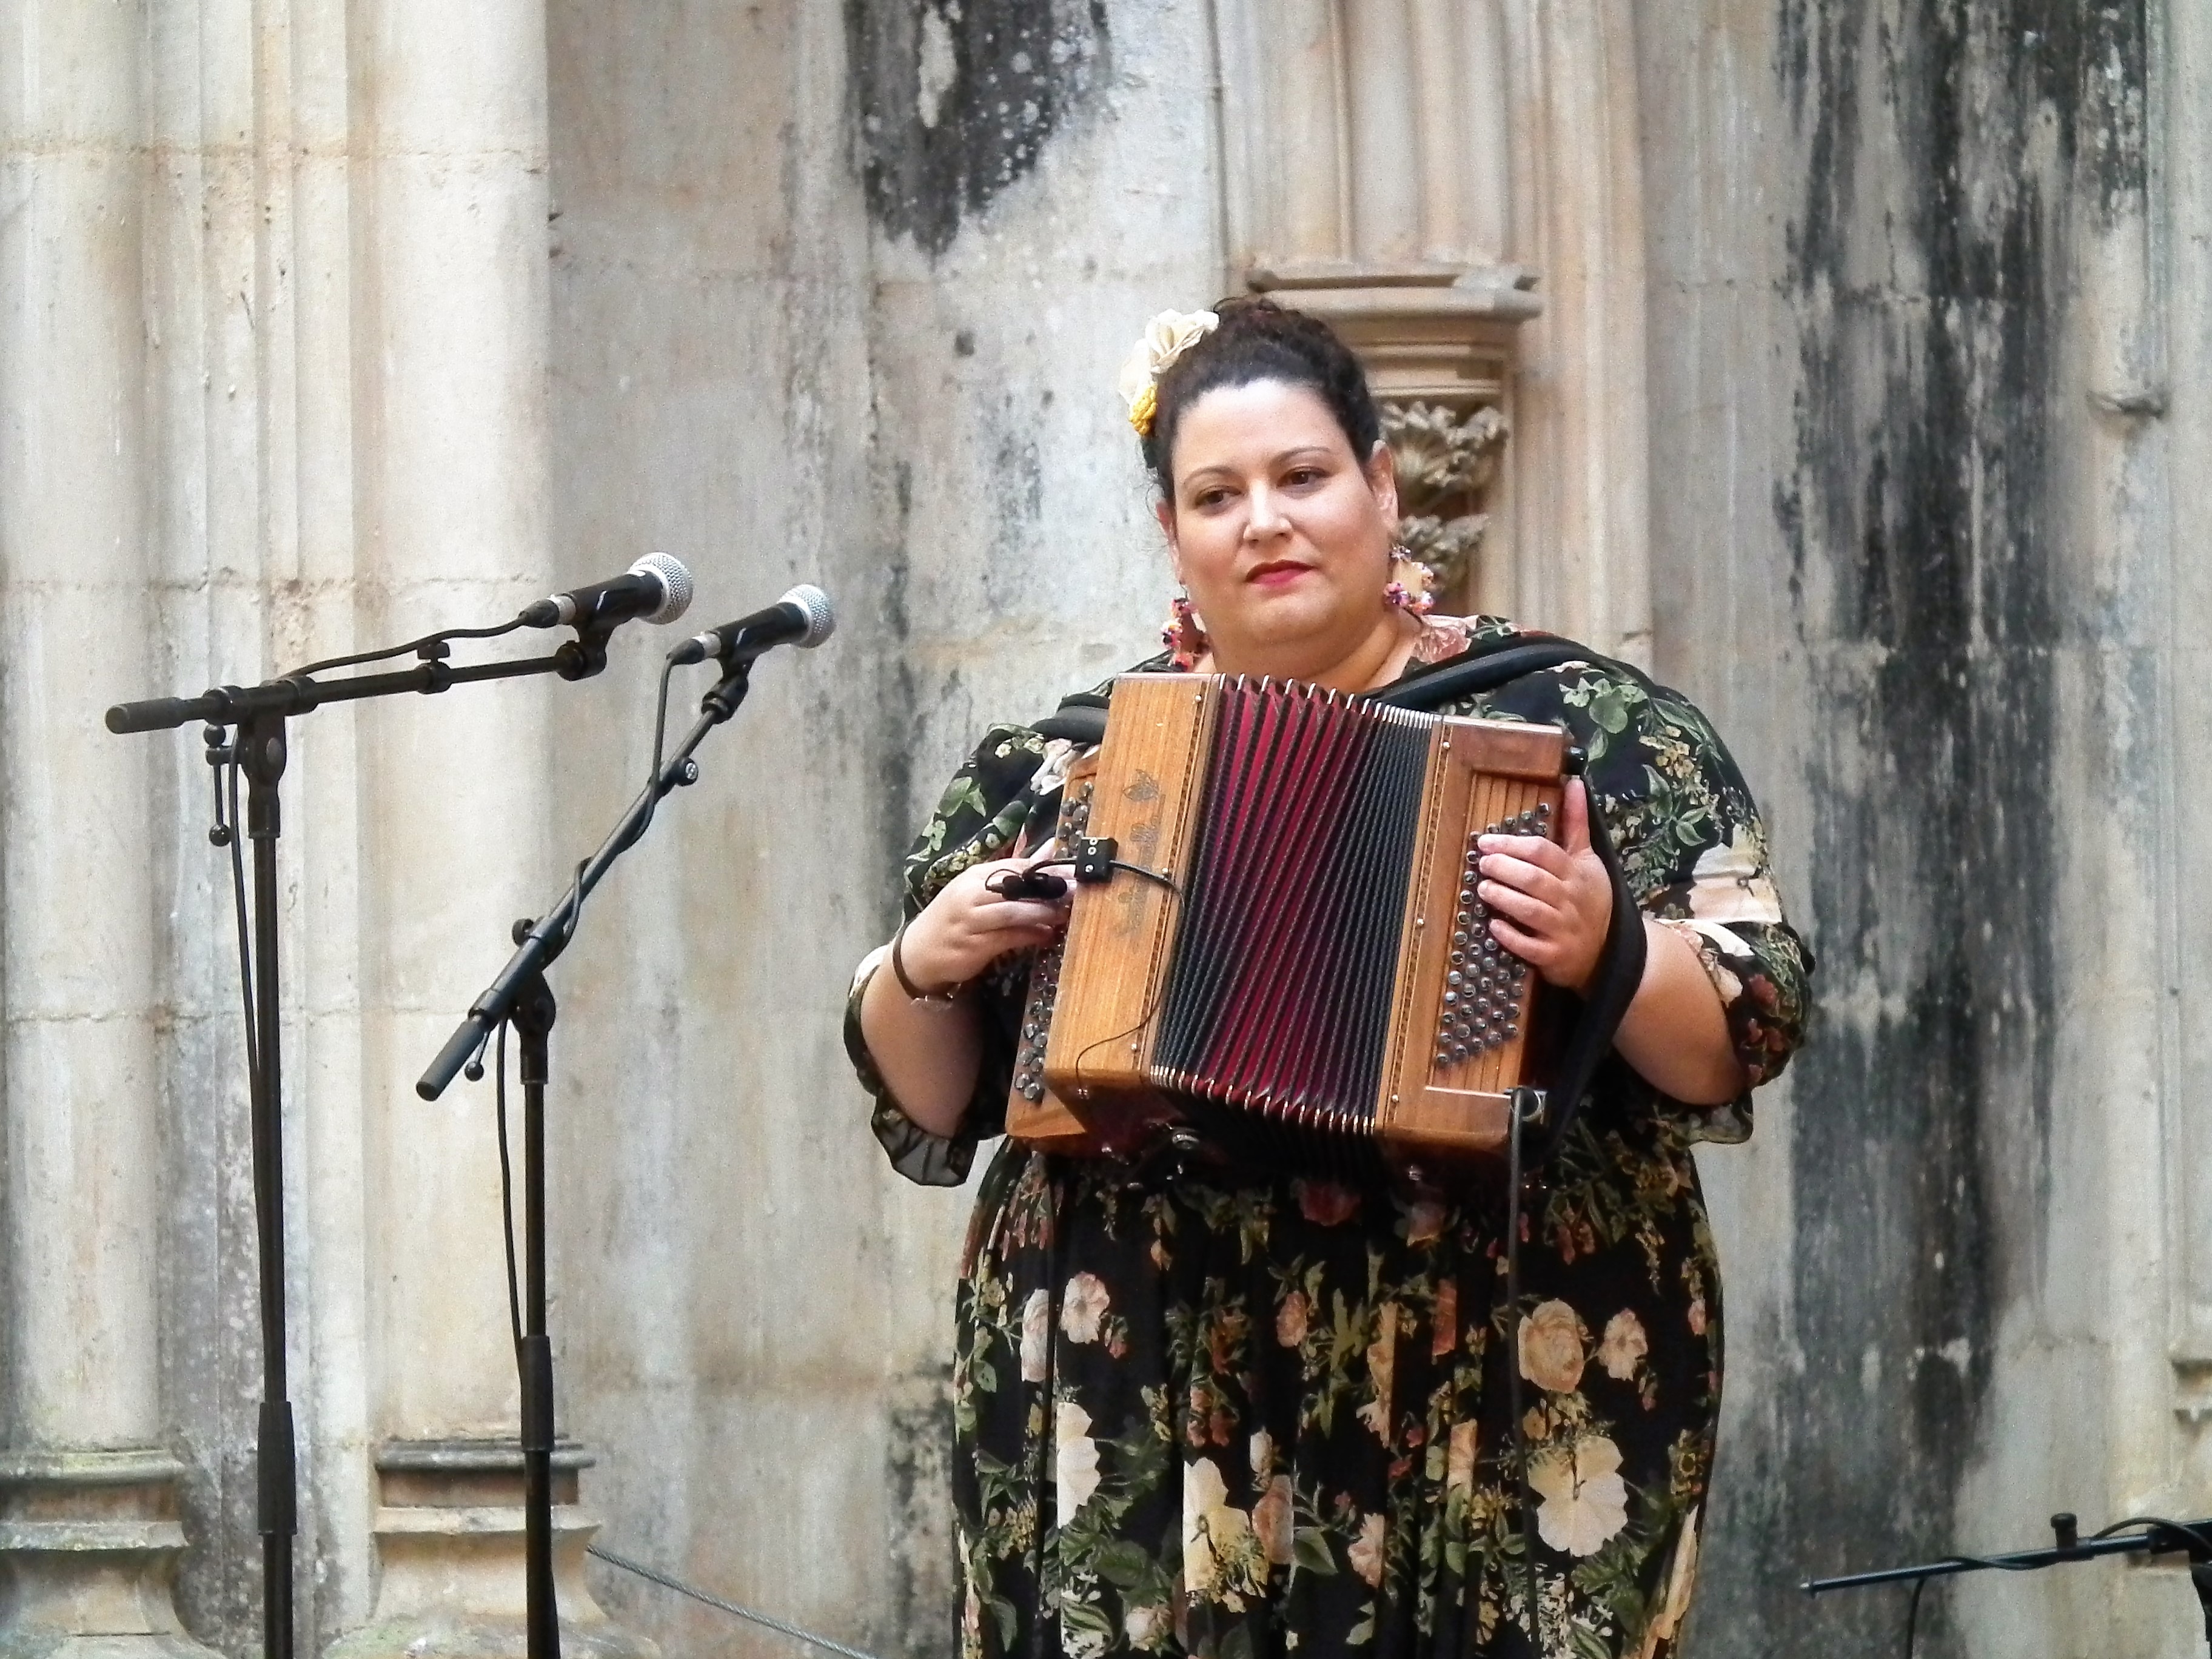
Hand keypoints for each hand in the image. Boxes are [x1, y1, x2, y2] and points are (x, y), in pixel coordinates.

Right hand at [897, 855, 1070, 991]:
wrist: (919, 951)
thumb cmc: (956, 918)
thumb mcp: (980, 889)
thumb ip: (1014, 871)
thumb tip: (1050, 847)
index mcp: (975, 876)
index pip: (1016, 865)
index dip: (1047, 868)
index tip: (1075, 872)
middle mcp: (971, 894)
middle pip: (1015, 886)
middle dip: (1049, 889)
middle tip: (1076, 892)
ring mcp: (970, 920)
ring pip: (1012, 912)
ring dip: (1041, 913)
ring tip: (1063, 915)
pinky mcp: (973, 945)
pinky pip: (1007, 938)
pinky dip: (1030, 936)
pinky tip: (1046, 936)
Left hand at [1475, 779, 1613, 993]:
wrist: (1605, 949)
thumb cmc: (1588, 898)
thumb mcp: (1586, 858)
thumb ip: (1576, 822)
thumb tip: (1575, 782)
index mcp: (1575, 873)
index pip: (1543, 853)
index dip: (1513, 845)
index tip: (1486, 841)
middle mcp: (1570, 900)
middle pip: (1534, 879)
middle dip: (1505, 869)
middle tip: (1483, 863)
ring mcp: (1563, 929)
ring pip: (1531, 911)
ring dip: (1504, 898)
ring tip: (1483, 889)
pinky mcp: (1554, 956)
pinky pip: (1531, 947)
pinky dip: (1511, 937)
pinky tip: (1493, 926)